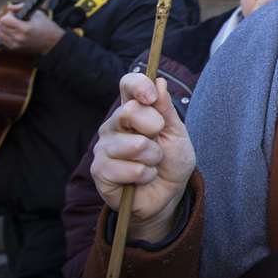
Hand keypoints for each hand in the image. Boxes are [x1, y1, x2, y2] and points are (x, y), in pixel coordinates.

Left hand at [0, 5, 64, 53]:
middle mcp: (19, 37)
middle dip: (5, 20)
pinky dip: (2, 35)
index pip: (5, 20)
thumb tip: (9, 7)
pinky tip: (7, 31)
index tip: (13, 14)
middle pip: (1, 26)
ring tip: (8, 24)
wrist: (52, 42)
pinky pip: (2, 41)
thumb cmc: (46, 26)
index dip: (8, 14)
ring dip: (2, 28)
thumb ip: (21, 8)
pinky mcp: (15, 49)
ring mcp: (16, 44)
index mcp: (25, 28)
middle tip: (12, 18)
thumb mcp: (37, 14)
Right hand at [91, 73, 196, 241]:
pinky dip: (145, 175)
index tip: (151, 97)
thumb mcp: (177, 133)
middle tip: (158, 144)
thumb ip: (166, 110)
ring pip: (135, 145)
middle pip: (130, 111)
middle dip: (155, 129)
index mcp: (133, 110)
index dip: (139, 85)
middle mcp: (114, 125)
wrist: (167, 195)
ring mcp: (104, 147)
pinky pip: (130, 169)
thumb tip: (160, 82)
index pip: (127, 84)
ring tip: (152, 164)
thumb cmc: (171, 162)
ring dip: (153, 158)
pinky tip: (142, 178)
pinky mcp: (99, 170)